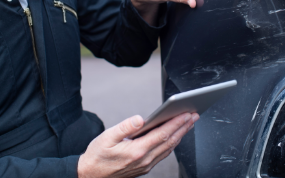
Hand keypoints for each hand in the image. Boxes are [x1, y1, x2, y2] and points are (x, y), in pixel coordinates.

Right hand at [77, 112, 198, 177]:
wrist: (90, 176)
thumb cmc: (97, 156)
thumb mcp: (106, 137)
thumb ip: (125, 127)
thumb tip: (140, 119)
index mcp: (136, 151)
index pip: (162, 134)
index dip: (176, 123)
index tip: (186, 114)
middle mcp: (144, 160)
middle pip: (169, 141)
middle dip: (183, 127)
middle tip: (194, 116)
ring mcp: (145, 165)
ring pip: (168, 149)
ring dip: (180, 135)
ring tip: (188, 123)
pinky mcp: (144, 167)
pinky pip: (163, 154)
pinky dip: (172, 143)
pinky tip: (175, 136)